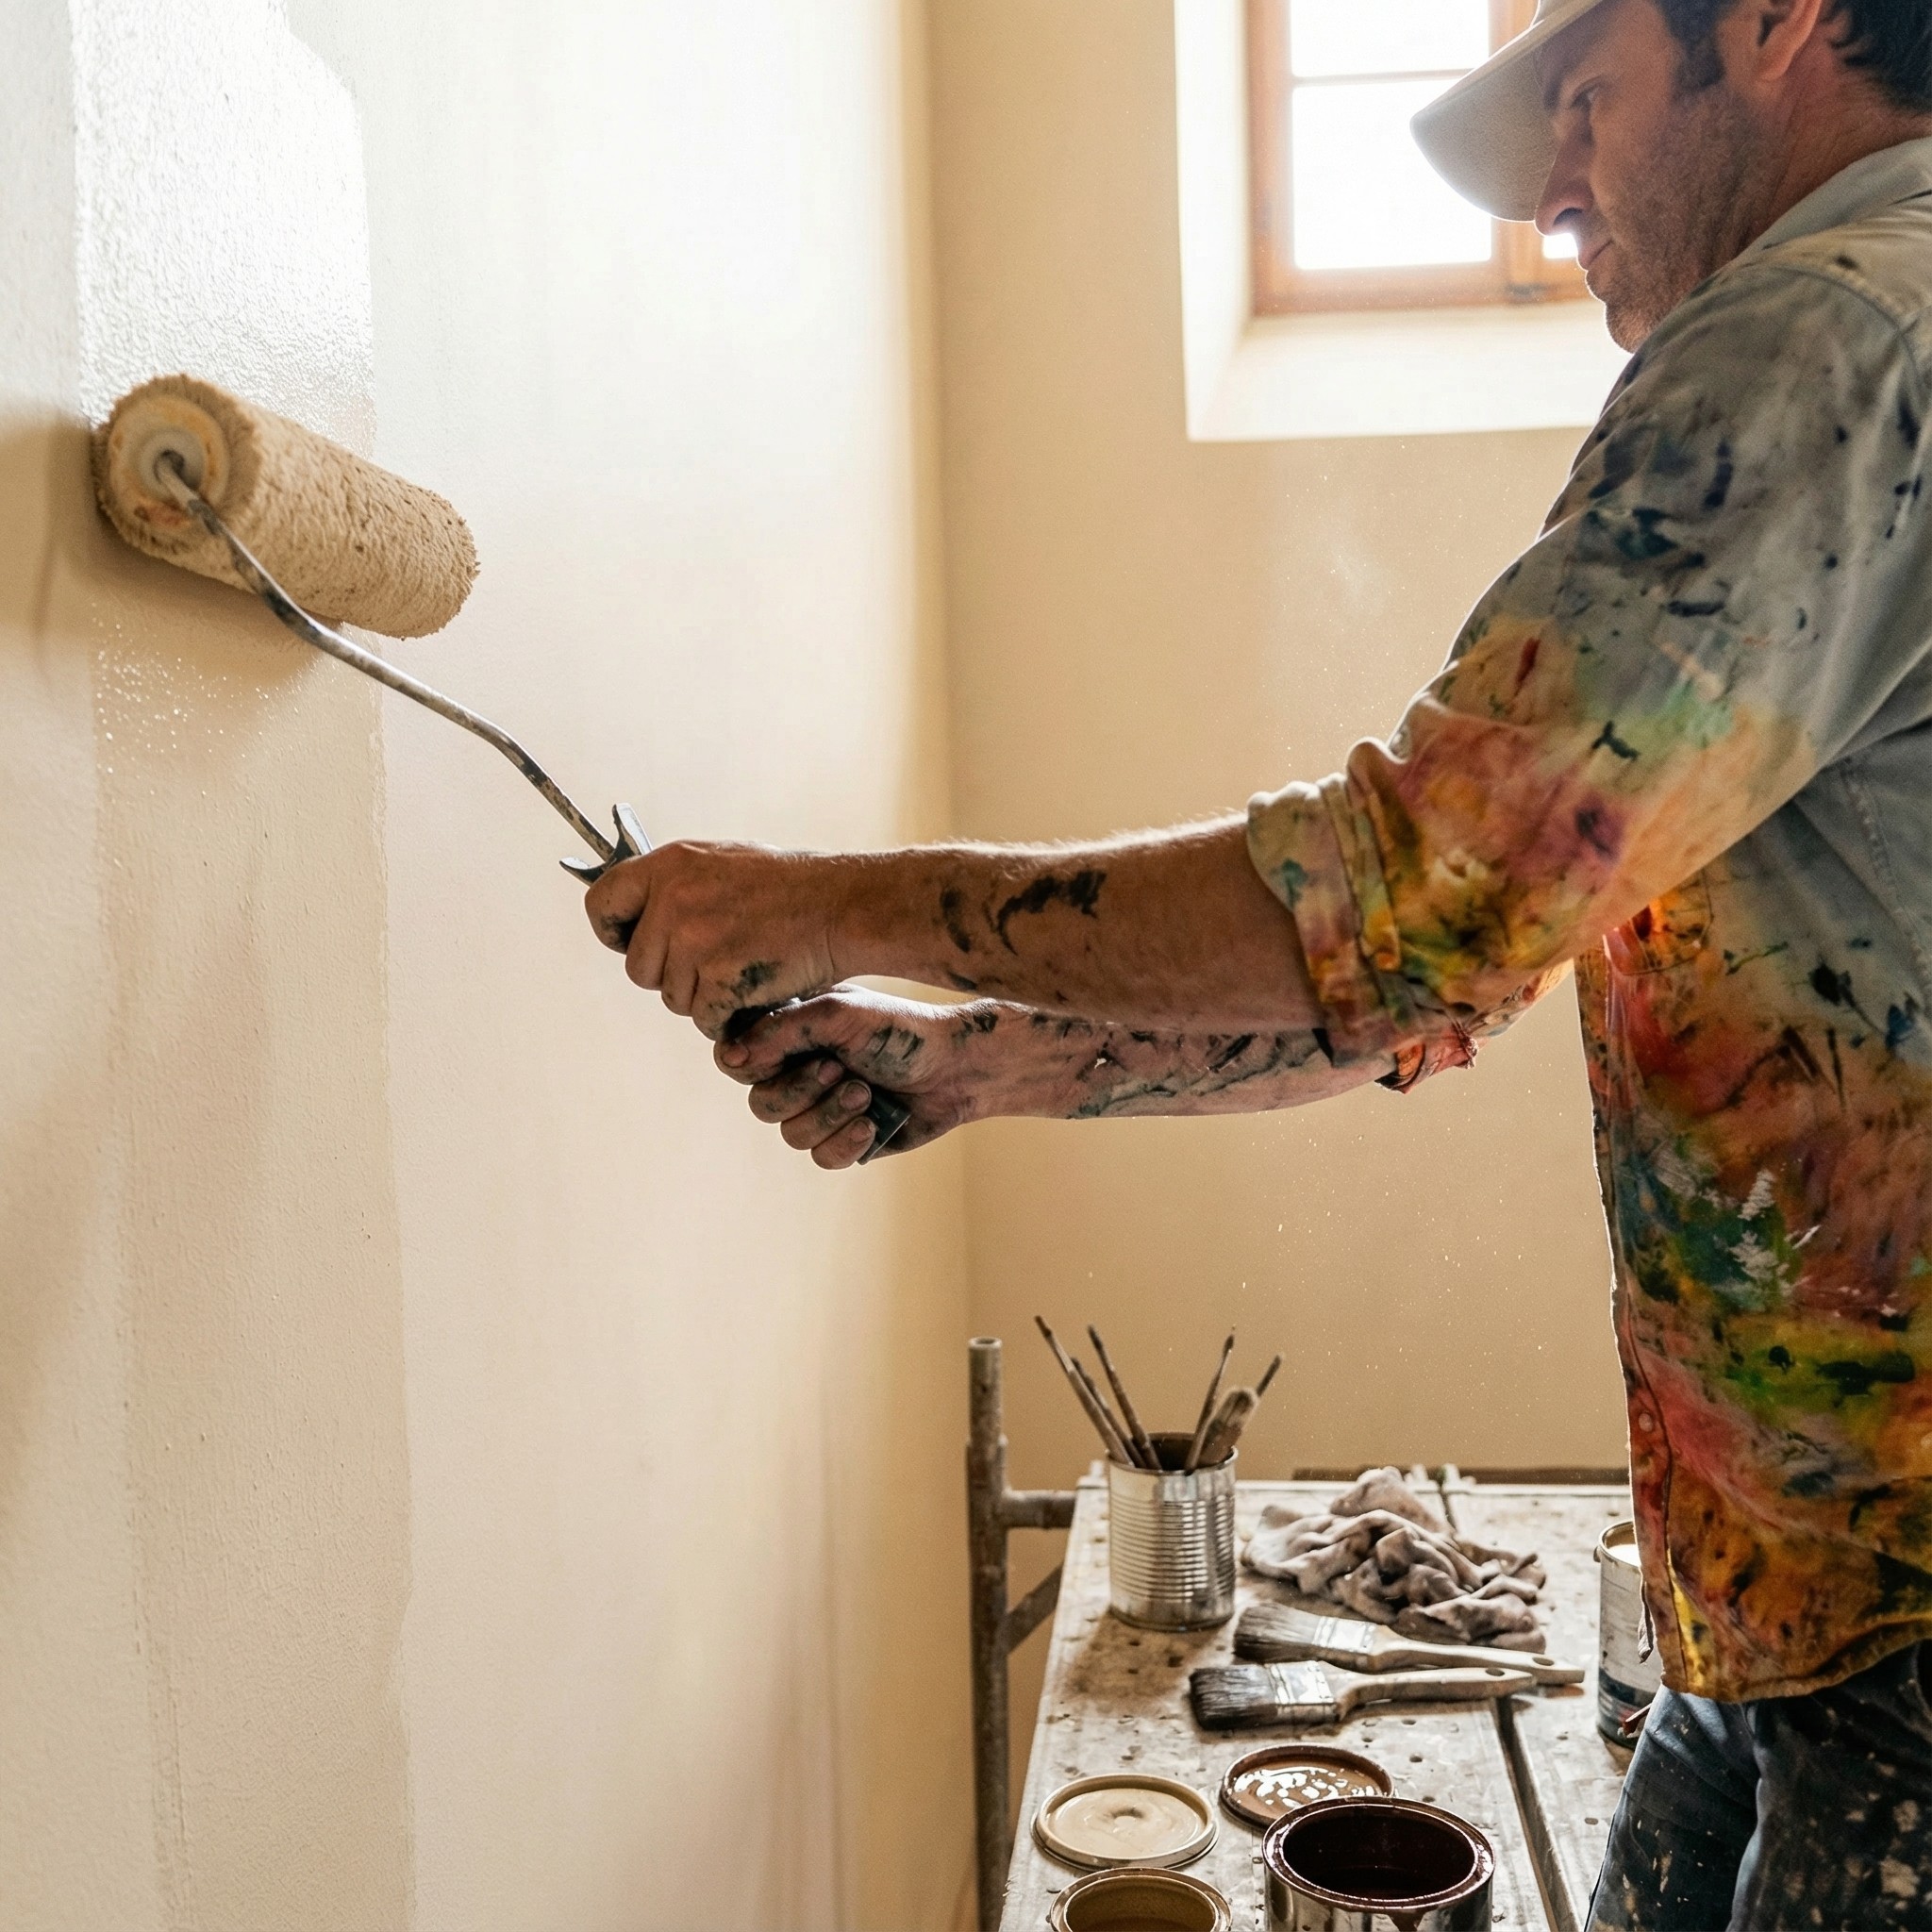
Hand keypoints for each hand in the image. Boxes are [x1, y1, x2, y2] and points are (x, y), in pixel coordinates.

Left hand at [583, 840, 848, 1036]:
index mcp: (668, 866)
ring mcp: (695, 941)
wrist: (842, 906)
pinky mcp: (719, 979)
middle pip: (639, 968)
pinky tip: (757, 990)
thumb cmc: (790, 887)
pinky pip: (706, 1020)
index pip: (602, 904)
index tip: (631, 944)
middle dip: (671, 976)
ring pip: (673, 999)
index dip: (613, 932)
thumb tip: (634, 910)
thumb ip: (674, 885)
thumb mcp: (721, 862)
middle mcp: (673, 901)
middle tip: (715, 964)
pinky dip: (731, 1017)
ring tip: (744, 969)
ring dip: (705, 998)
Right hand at [715, 986, 993, 1168]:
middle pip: (761, 1105)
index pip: (737, 1061)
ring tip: (866, 1092)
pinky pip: (821, 1158)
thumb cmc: (898, 1028)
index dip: (758, 1065)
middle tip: (840, 1069)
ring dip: (831, 1114)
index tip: (797, 1053)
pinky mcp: (843, 1141)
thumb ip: (781, 1031)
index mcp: (788, 1037)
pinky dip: (847, 1141)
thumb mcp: (837, 1015)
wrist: (954, 1066)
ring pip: (791, 1135)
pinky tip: (872, 1124)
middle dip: (802, 1091)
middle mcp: (797, 1074)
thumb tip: (728, 1058)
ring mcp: (819, 1110)